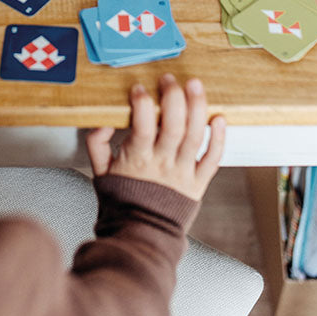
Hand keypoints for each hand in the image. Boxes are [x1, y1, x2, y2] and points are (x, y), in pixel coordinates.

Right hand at [86, 76, 225, 201]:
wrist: (141, 234)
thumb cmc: (121, 201)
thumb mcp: (100, 172)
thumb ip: (96, 144)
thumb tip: (103, 121)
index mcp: (137, 160)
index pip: (142, 126)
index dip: (142, 103)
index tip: (139, 88)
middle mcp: (163, 164)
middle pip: (174, 126)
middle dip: (173, 97)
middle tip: (168, 80)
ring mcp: (183, 173)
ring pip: (195, 136)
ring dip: (197, 106)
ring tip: (194, 85)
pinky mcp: (199, 182)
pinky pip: (213, 158)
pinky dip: (220, 137)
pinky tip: (219, 118)